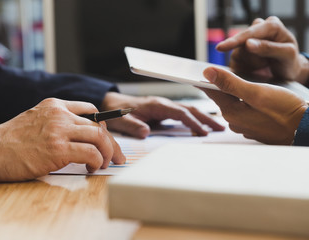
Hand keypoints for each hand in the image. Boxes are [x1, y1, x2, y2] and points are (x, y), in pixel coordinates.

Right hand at [0, 98, 124, 181]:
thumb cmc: (11, 139)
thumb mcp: (36, 119)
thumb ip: (58, 121)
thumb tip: (81, 135)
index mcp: (55, 105)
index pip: (91, 110)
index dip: (104, 126)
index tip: (106, 139)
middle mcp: (60, 114)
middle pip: (99, 125)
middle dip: (113, 143)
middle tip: (117, 156)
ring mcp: (59, 131)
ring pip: (99, 137)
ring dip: (108, 153)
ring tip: (104, 164)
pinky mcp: (57, 149)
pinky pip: (90, 153)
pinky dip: (97, 162)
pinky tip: (91, 168)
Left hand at [100, 92, 224, 137]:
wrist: (112, 104)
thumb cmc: (118, 111)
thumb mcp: (122, 120)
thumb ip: (133, 126)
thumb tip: (146, 132)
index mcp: (156, 105)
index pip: (180, 113)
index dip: (193, 123)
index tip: (203, 132)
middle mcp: (163, 104)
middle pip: (189, 109)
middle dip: (206, 118)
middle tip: (221, 128)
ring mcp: (164, 106)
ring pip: (188, 110)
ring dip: (203, 118)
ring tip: (217, 127)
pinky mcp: (164, 111)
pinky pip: (182, 114)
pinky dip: (194, 119)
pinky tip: (200, 127)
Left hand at [201, 67, 307, 144]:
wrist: (305, 128)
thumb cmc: (284, 110)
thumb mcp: (255, 92)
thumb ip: (230, 83)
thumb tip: (208, 73)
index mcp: (231, 112)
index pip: (211, 91)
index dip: (206, 78)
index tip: (197, 71)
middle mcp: (234, 121)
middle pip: (222, 97)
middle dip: (222, 84)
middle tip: (220, 72)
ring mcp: (245, 125)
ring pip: (235, 103)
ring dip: (235, 92)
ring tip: (239, 81)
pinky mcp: (255, 126)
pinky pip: (245, 110)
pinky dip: (246, 101)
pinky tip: (254, 95)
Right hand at [216, 16, 308, 83]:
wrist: (287, 72)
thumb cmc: (290, 62)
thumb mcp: (287, 55)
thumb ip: (269, 48)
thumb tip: (247, 43)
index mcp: (271, 25)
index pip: (250, 33)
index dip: (235, 41)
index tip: (220, 48)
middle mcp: (257, 30)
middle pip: (241, 44)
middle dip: (252, 58)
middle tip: (266, 64)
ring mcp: (246, 41)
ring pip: (237, 54)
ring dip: (250, 64)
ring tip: (265, 65)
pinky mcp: (240, 53)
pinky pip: (235, 62)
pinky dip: (245, 68)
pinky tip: (256, 68)